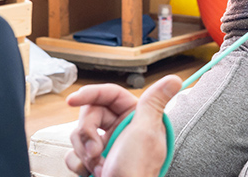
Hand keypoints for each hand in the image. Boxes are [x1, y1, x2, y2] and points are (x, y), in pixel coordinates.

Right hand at [64, 75, 181, 176]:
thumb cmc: (137, 172)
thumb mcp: (146, 132)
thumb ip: (155, 102)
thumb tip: (174, 80)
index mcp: (136, 117)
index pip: (109, 94)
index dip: (90, 94)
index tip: (73, 100)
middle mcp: (121, 129)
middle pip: (90, 114)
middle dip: (87, 132)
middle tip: (95, 149)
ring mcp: (106, 146)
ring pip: (79, 133)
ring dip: (84, 150)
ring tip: (99, 165)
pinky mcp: (95, 161)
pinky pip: (75, 153)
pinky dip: (80, 164)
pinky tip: (94, 173)